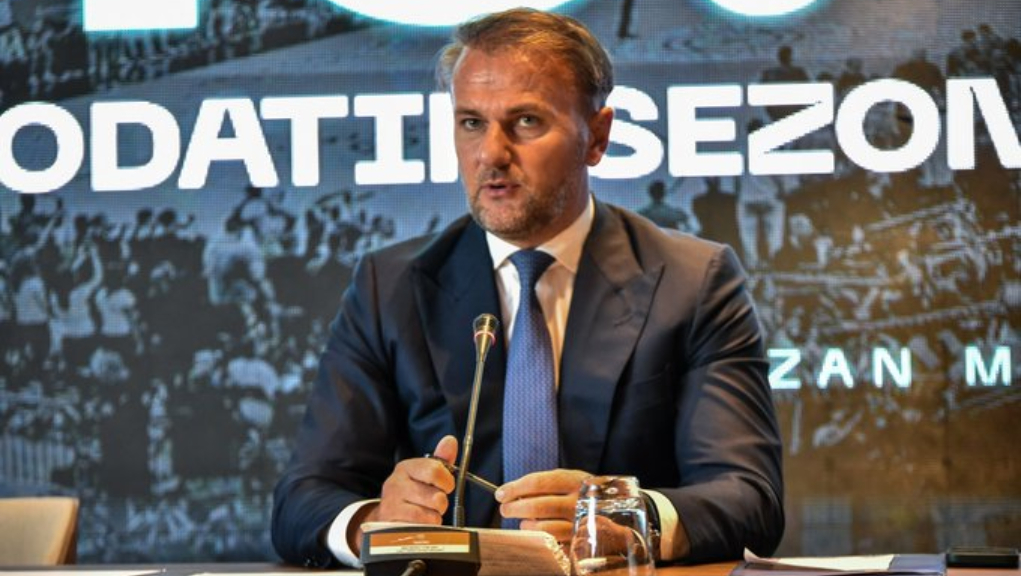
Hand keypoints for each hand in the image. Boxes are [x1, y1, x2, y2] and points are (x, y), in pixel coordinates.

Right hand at [349, 435, 457, 552]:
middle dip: (442, 503)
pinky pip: (420, 529)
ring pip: (430, 516)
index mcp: (405, 468)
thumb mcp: (424, 473)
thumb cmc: (411, 493)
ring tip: (427, 513)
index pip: (434, 470)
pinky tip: (420, 523)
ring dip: (434, 517)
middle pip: (436, 496)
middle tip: (436, 503)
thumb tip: (450, 440)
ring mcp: (391, 506)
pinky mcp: (391, 526)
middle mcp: (395, 484)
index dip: (447, 481)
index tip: (446, 486)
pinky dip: (426, 529)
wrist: (386, 516)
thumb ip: (441, 459)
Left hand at [495, 469, 590, 542]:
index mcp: (575, 481)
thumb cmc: (583, 494)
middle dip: (514, 508)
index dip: (514, 488)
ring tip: (525, 522)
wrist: (618, 513)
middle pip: (536, 506)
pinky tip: (540, 533)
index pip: (537, 483)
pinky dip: (540, 538)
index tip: (501, 494)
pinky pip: (552, 543)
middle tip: (506, 509)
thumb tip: (508, 493)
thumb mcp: (569, 481)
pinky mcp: (580, 543)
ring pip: (542, 528)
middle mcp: (579, 502)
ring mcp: (581, 524)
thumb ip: (542, 485)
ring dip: (526, 526)